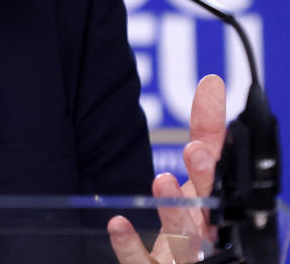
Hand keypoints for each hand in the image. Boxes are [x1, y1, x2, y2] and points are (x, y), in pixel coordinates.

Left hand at [108, 74, 225, 263]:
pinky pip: (144, 263)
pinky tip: (118, 224)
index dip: (211, 134)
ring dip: (174, 210)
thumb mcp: (189, 189)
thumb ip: (202, 138)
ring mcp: (182, 256)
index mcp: (208, 205)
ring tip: (162, 180)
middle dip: (205, 177)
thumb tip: (211, 85)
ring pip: (184, 238)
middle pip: (207, 205)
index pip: (213, 165)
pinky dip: (131, 246)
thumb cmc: (187, 237)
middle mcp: (202, 230)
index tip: (206, 105)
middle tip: (197, 152)